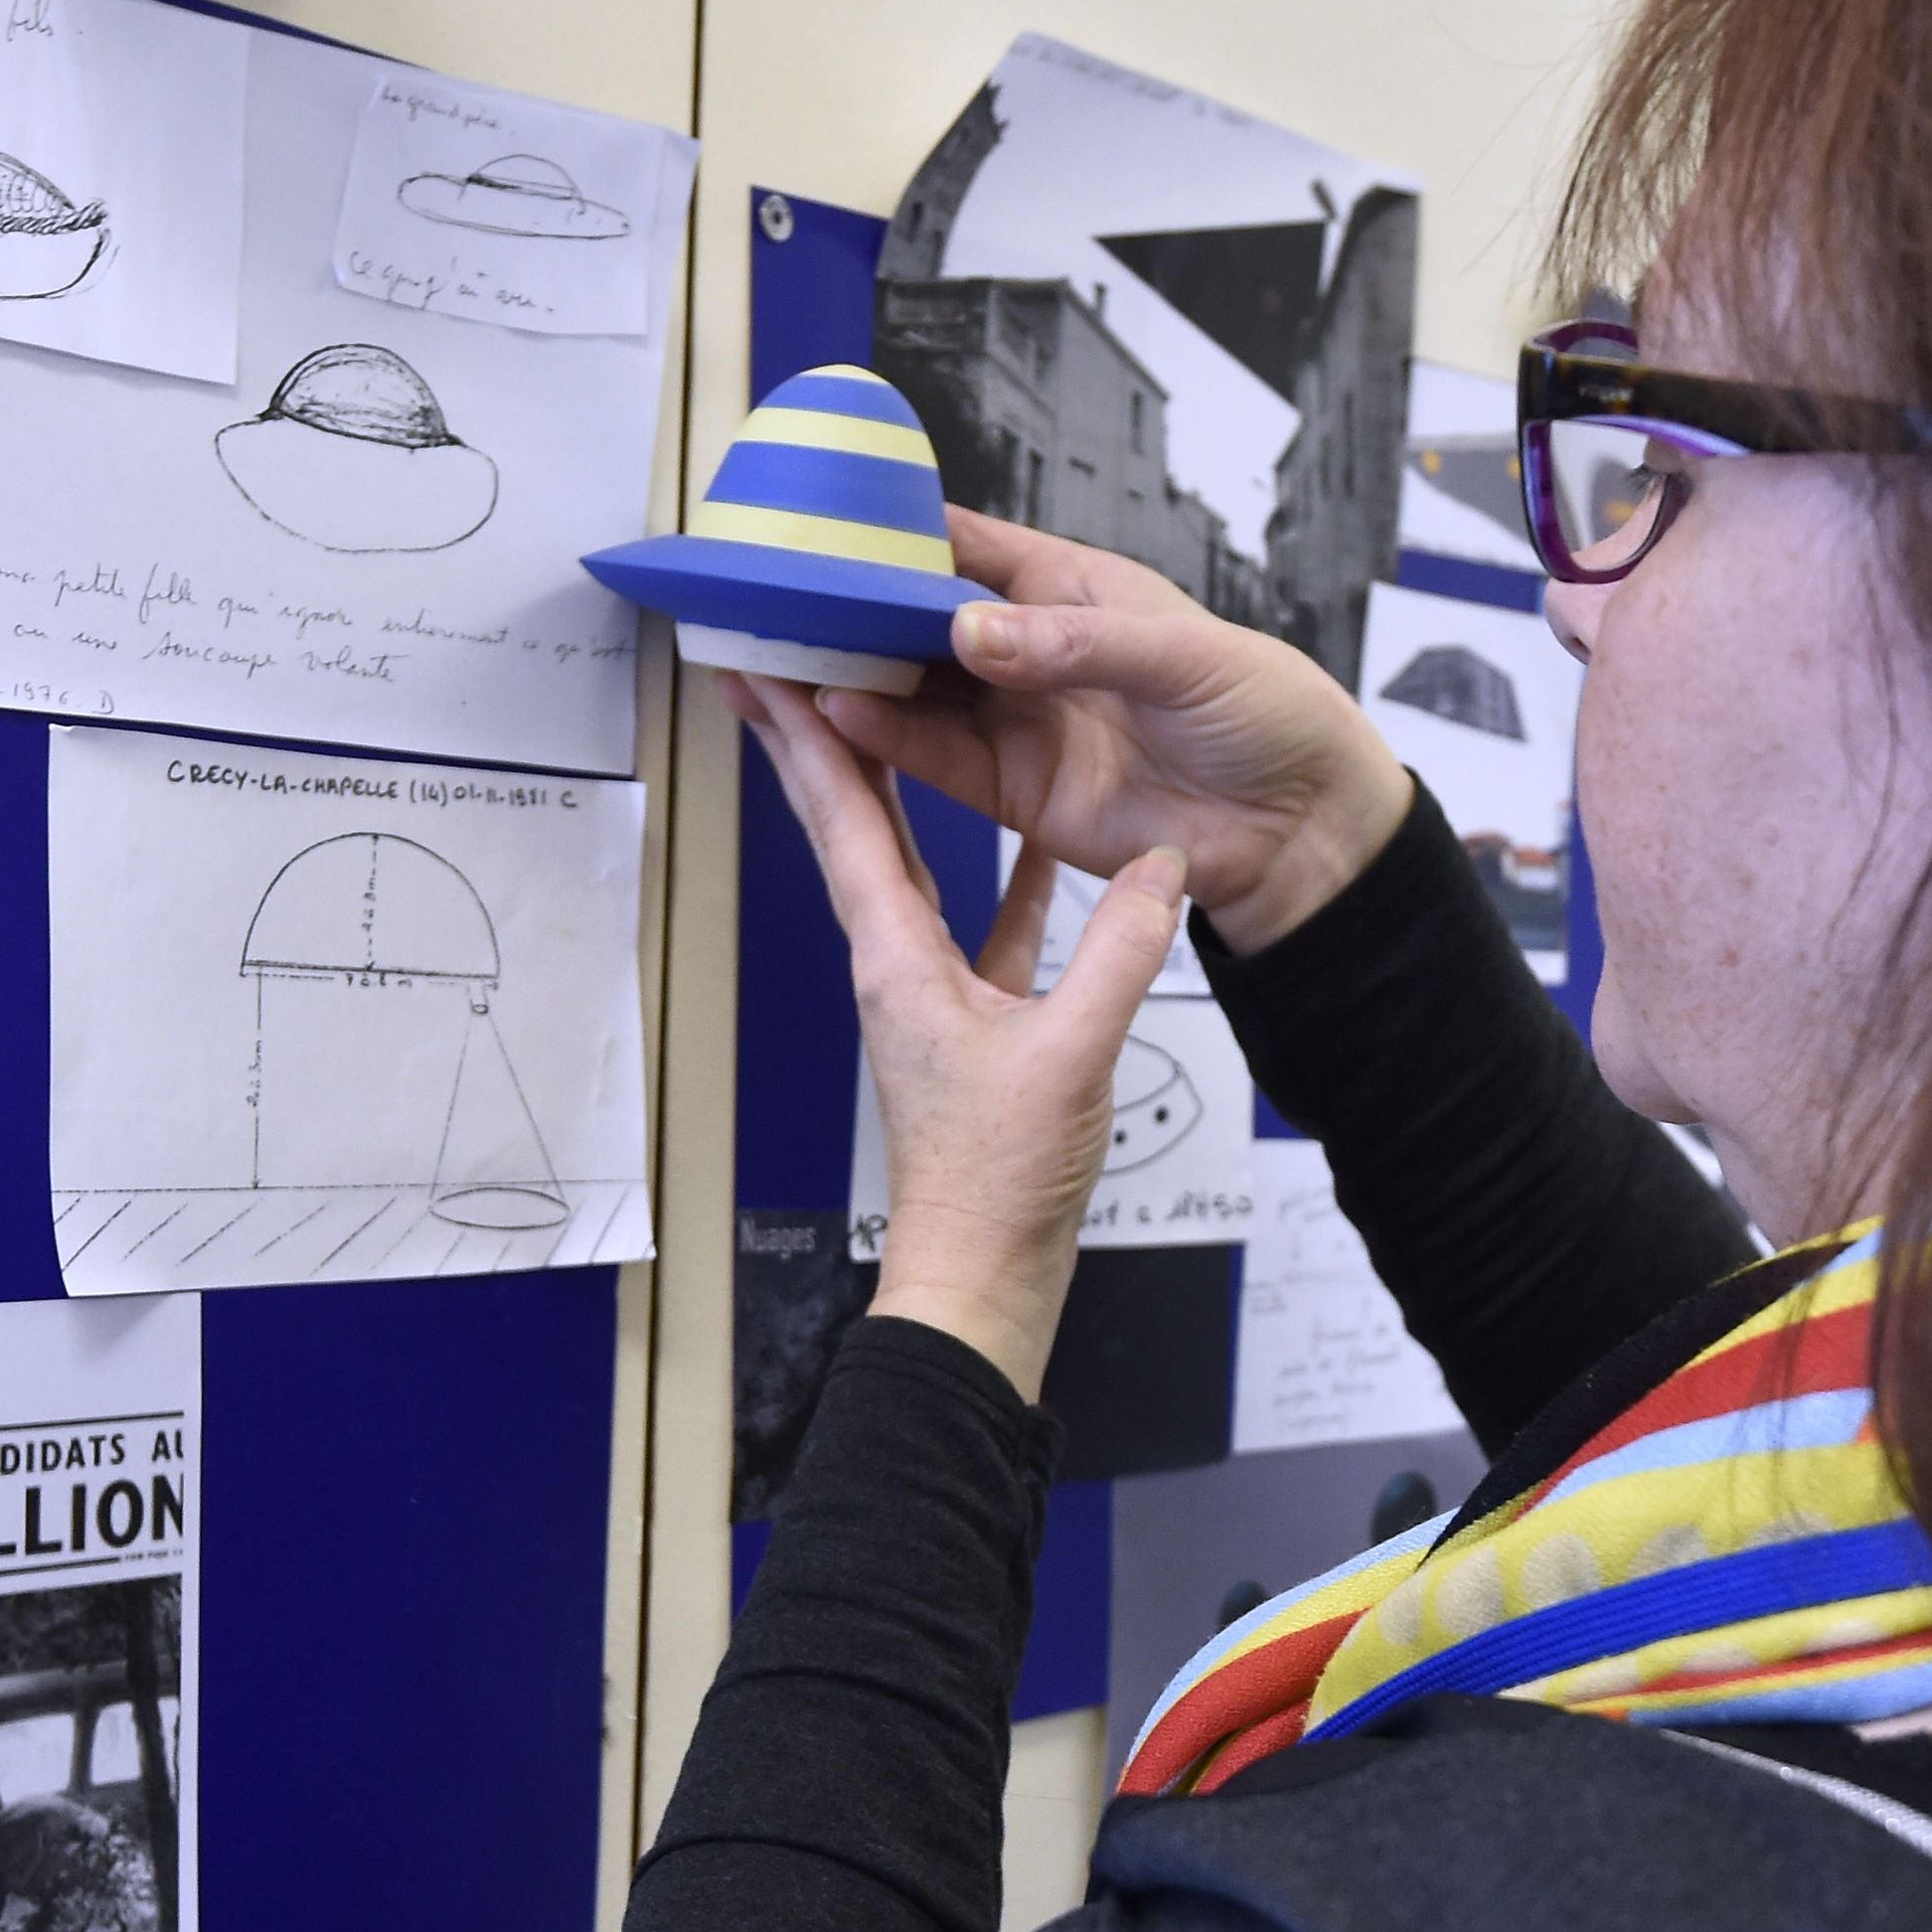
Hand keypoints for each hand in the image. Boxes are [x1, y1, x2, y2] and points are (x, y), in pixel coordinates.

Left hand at [731, 673, 1187, 1396]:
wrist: (983, 1268)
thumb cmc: (999, 1180)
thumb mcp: (1071, 1055)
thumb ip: (1118, 953)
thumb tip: (1158, 865)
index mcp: (896, 960)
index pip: (844, 822)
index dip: (810, 739)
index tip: (773, 667)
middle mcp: (895, 964)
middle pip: (849, 826)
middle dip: (820, 742)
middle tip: (791, 663)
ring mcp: (929, 990)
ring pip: (908, 862)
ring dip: (896, 791)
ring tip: (895, 721)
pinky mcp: (973, 1019)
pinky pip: (983, 920)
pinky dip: (1007, 874)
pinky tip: (1045, 843)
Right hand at [815, 507, 1411, 954]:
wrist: (1300, 829)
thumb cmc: (1266, 715)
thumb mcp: (1181, 657)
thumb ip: (1073, 644)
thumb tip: (970, 632)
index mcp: (1075, 589)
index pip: (970, 546)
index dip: (901, 533)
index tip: (830, 522)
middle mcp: (1033, 651)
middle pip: (922, 623)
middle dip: (853, 613)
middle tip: (779, 600)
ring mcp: (1019, 723)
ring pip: (916, 693)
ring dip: (855, 679)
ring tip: (785, 660)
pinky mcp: (1014, 792)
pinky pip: (936, 761)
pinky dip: (884, 743)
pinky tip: (838, 719)